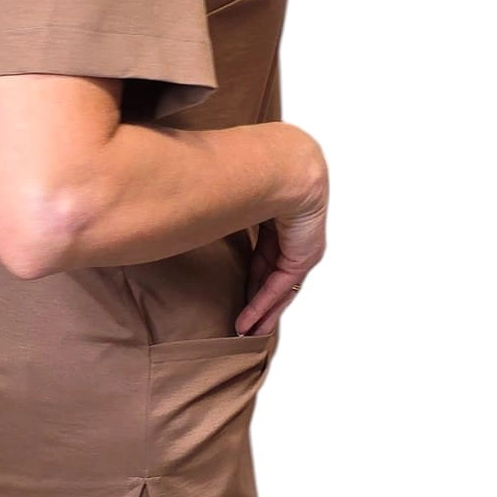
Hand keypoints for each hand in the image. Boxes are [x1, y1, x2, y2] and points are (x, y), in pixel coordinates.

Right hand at [234, 147, 328, 336]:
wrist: (288, 166)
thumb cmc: (261, 166)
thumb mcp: (239, 193)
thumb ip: (225, 206)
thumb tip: (193, 195)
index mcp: (282, 213)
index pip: (266, 252)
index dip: (252, 276)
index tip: (240, 294)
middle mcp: (296, 232)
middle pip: (274, 274)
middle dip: (258, 300)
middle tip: (244, 323)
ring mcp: (303, 246)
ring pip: (279, 286)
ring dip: (261, 310)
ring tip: (244, 331)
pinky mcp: (303, 257)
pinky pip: (280, 287)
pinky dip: (263, 306)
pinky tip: (249, 322)